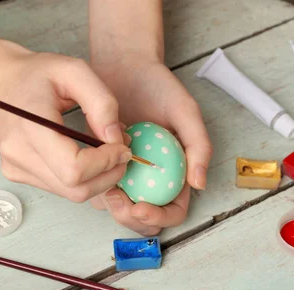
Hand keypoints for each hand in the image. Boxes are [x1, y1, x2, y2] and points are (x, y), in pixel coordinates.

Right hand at [0, 44, 131, 202]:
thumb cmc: (36, 74)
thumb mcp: (75, 71)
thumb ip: (102, 103)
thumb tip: (116, 140)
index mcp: (31, 127)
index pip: (74, 169)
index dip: (106, 163)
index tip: (122, 147)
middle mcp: (19, 154)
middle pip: (76, 189)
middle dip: (108, 175)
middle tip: (121, 153)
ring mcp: (16, 168)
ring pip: (72, 193)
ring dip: (98, 178)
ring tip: (106, 152)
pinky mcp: (18, 175)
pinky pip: (61, 188)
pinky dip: (82, 178)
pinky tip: (86, 157)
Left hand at [90, 59, 212, 235]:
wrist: (124, 67)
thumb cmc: (157, 87)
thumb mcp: (185, 112)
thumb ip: (199, 146)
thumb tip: (199, 184)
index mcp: (176, 174)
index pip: (173, 211)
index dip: (159, 217)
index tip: (141, 207)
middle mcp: (152, 180)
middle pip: (145, 219)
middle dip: (131, 219)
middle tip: (118, 201)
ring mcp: (127, 175)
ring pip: (120, 209)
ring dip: (112, 207)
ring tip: (105, 184)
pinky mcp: (104, 166)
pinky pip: (99, 188)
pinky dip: (97, 187)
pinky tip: (93, 170)